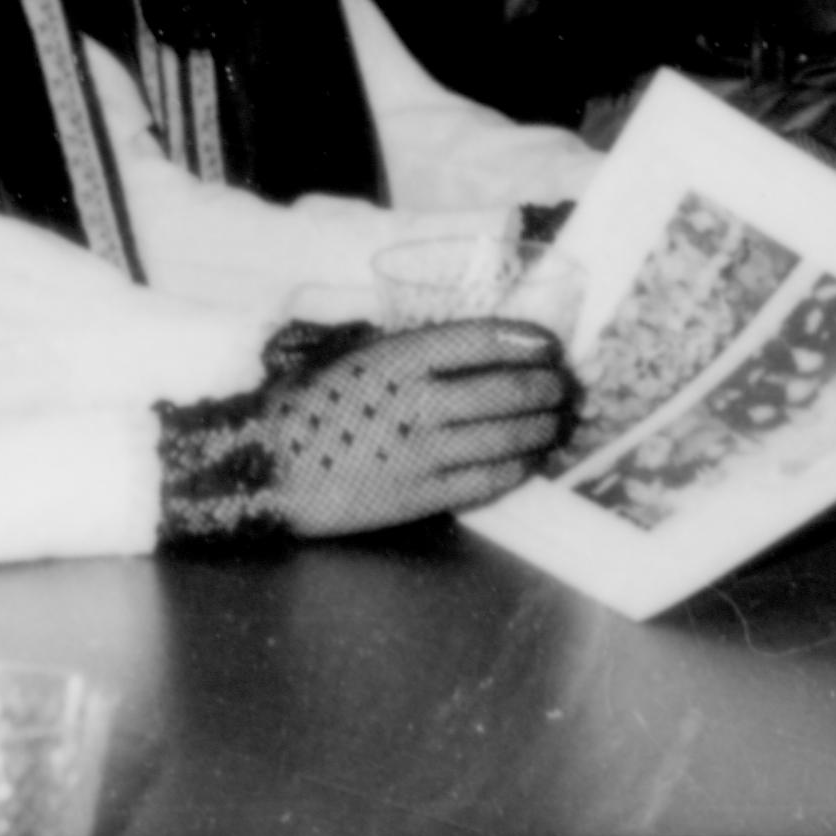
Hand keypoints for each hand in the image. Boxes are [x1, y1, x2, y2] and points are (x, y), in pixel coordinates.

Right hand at [259, 320, 571, 537]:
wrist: (267, 465)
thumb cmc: (311, 401)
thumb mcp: (359, 354)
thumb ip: (412, 348)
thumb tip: (474, 343)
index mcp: (401, 355)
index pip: (488, 339)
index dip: (531, 341)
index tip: (552, 345)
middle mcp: (420, 400)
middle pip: (512, 389)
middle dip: (551, 387)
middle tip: (568, 387)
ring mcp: (423, 451)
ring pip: (509, 436)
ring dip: (545, 429)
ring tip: (559, 423)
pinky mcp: (420, 496)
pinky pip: (487, 481)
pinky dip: (517, 468)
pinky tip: (527, 461)